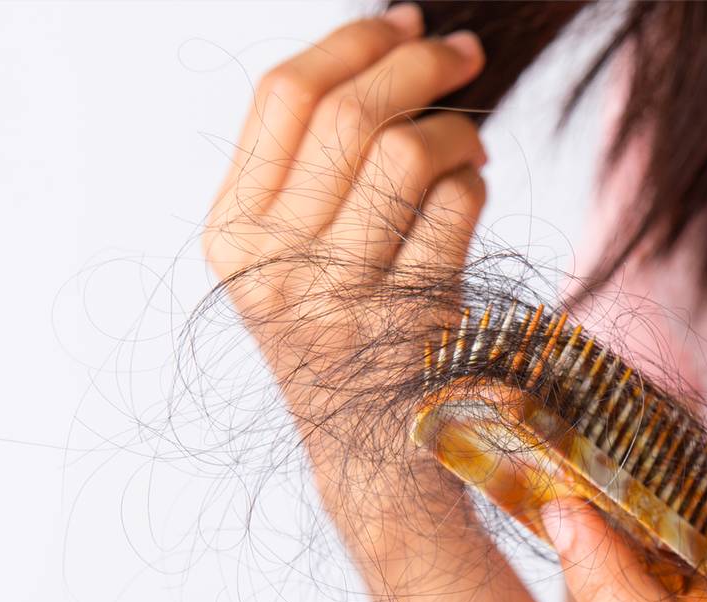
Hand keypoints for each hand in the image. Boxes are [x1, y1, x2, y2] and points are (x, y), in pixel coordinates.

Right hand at [202, 3, 486, 434]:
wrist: (373, 454)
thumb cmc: (343, 330)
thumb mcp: (293, 252)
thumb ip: (313, 161)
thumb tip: (390, 39)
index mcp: (231, 232)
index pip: (283, 95)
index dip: (351, 41)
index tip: (401, 20)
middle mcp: (272, 264)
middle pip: (349, 113)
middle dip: (418, 64)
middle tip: (464, 52)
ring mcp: (339, 296)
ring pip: (405, 153)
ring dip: (455, 129)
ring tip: (468, 141)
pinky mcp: (408, 318)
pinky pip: (455, 208)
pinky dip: (475, 183)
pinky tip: (472, 192)